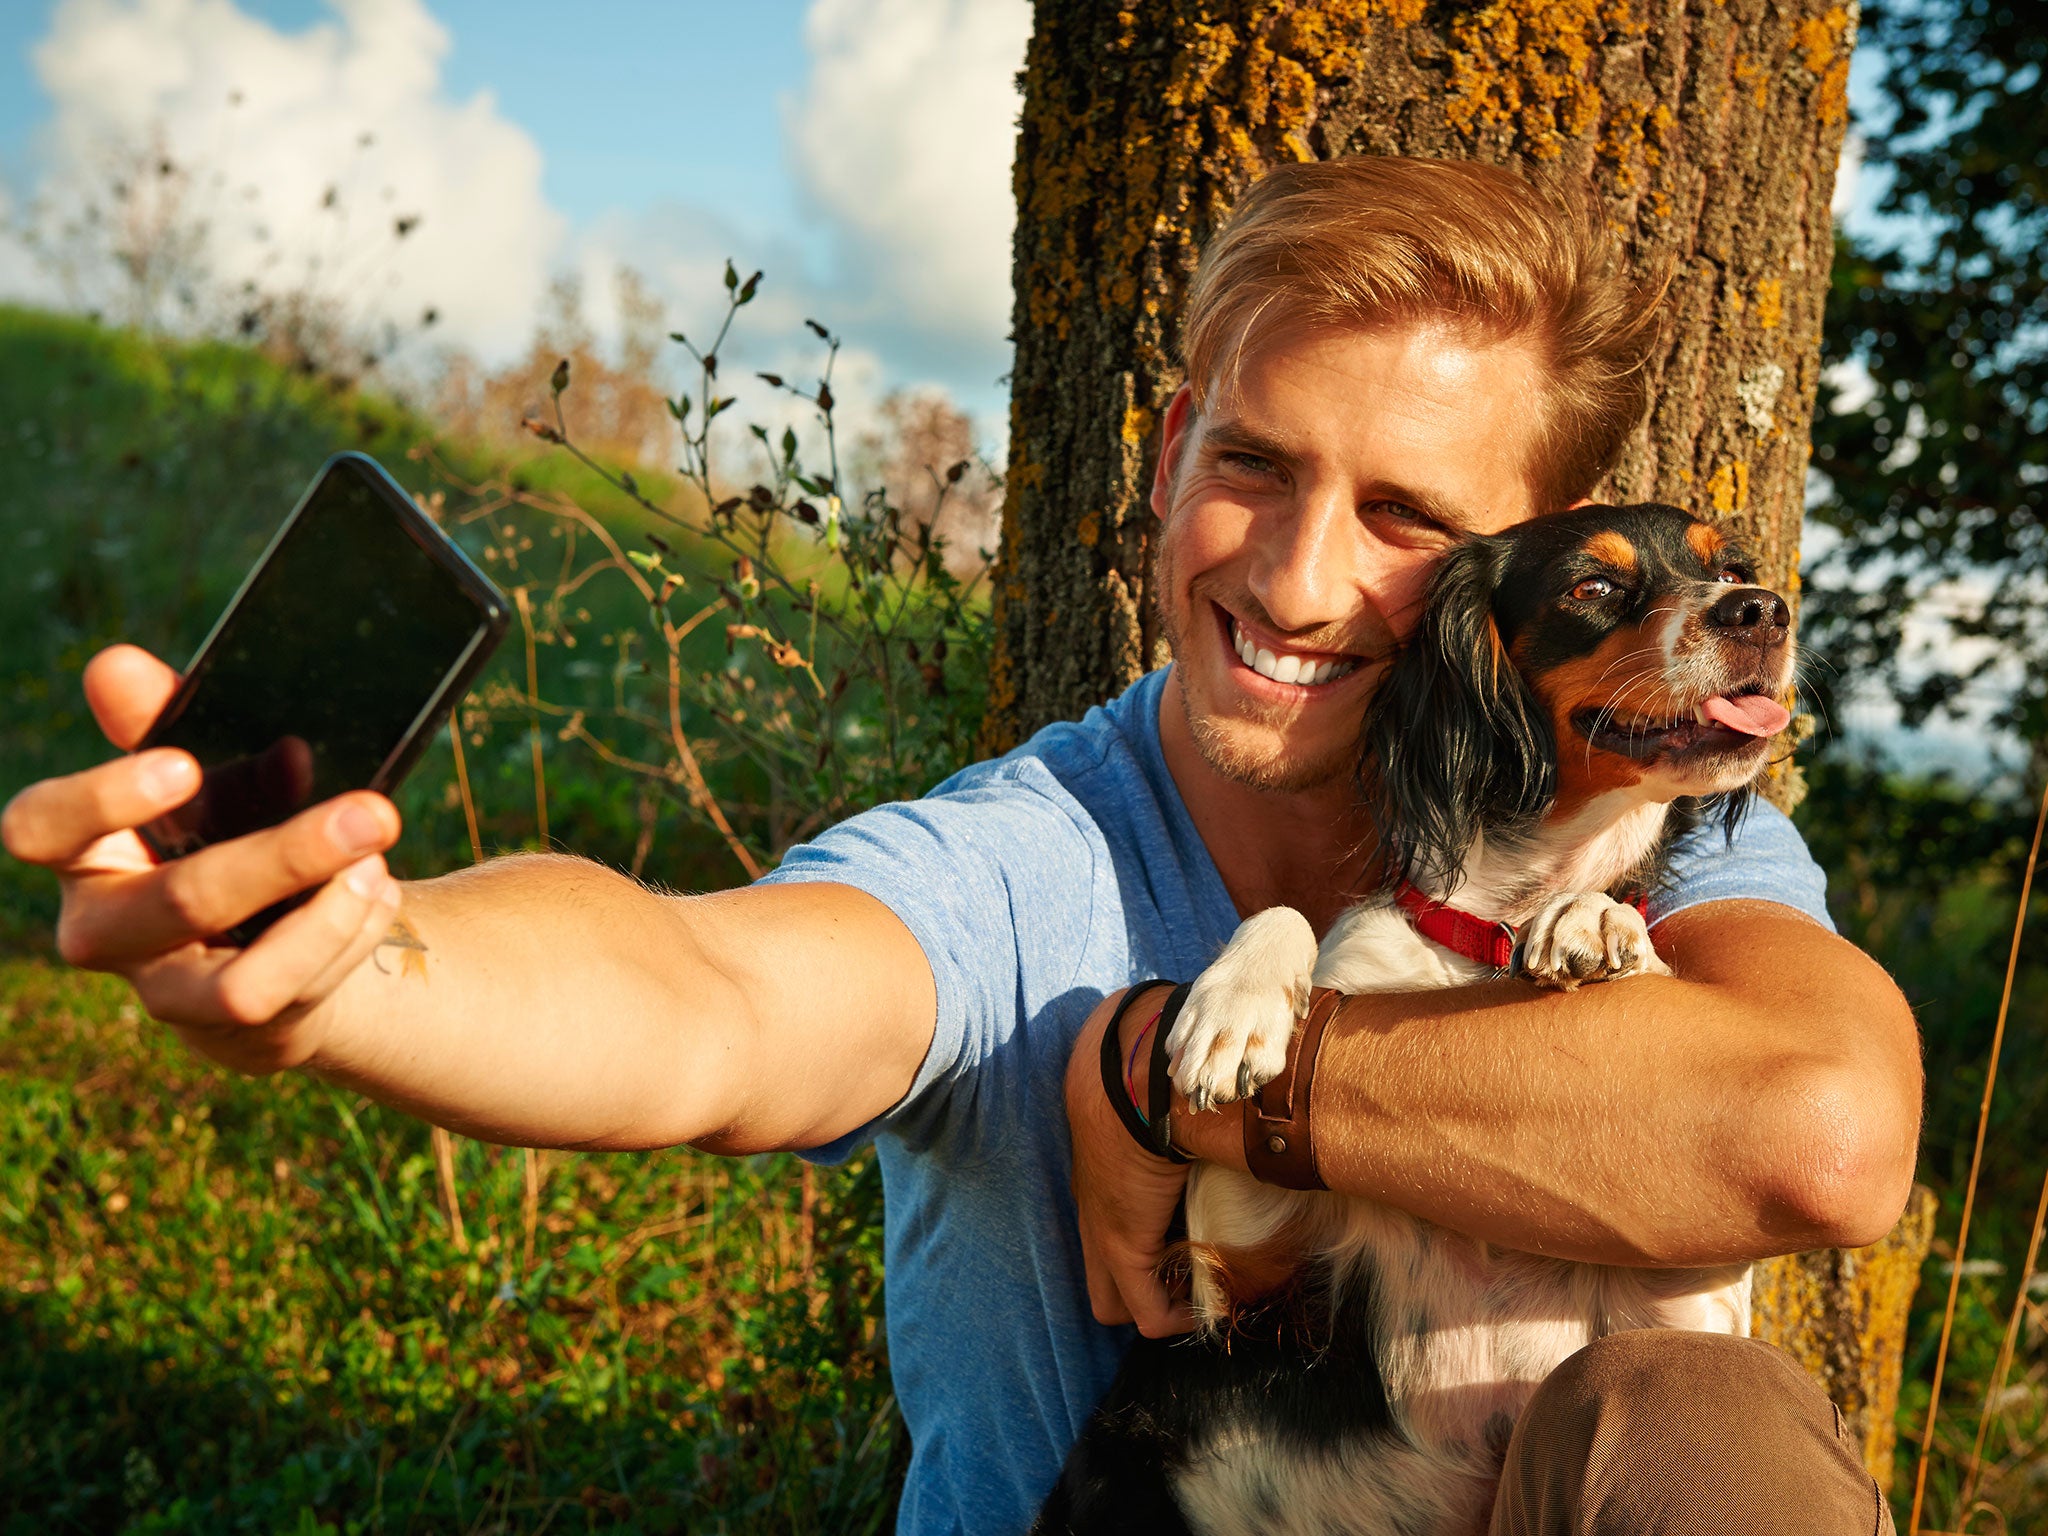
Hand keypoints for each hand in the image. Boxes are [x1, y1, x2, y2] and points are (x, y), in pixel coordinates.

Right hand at [0, 644, 404, 1073]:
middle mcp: (105, 930)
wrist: (269, 931)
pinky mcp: (230, 1026)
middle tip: (372, 812)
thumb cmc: (223, 826)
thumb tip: (113, 666)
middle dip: (288, 855)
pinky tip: (376, 893)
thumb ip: (163, 718)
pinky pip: (292, 996)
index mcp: (82, 851)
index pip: (40, 828)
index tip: (183, 763)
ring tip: (377, 862)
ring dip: (331, 915)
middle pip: (181, 901)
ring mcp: (165, 990)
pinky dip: (349, 938)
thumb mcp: (205, 772)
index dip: (102, 800)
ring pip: (242, 981)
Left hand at [1065, 985, 1195, 1336]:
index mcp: (1102, 1177)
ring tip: (1199, 1292)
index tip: (1185, 1244)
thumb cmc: (1152, 1070)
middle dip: (1141, 1290)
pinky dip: (1176, 1318)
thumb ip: (1184, 1099)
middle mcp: (1094, 1210)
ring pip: (1113, 1302)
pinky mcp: (1123, 1247)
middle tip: (1186, 1280)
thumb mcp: (1164, 1094)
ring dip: (1158, 1303)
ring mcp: (1103, 1232)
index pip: (1109, 1231)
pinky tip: (1205, 1305)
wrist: (1134, 1072)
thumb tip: (1228, 1079)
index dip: (1145, 1250)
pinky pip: (1146, 1313)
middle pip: (1101, 1280)